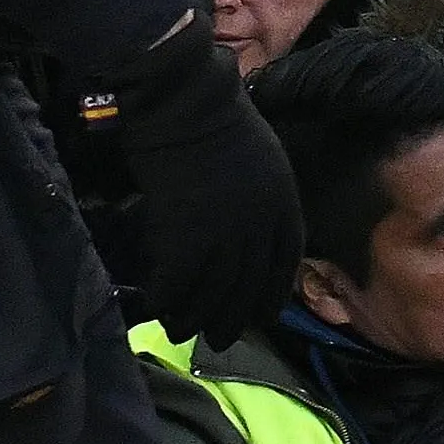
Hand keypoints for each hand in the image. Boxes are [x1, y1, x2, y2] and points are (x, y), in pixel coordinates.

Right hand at [101, 19, 306, 343]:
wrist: (186, 105)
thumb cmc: (220, 119)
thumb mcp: (264, 157)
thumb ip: (264, 197)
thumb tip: (249, 230)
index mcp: (284, 204)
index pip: (285, 264)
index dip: (272, 295)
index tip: (261, 314)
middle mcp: (261, 228)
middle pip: (249, 288)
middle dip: (233, 319)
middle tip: (218, 338)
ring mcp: (225, 237)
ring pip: (214, 294)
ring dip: (196, 319)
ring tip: (181, 331)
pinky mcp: (187, 239)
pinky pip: (178, 283)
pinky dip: (167, 299)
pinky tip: (158, 307)